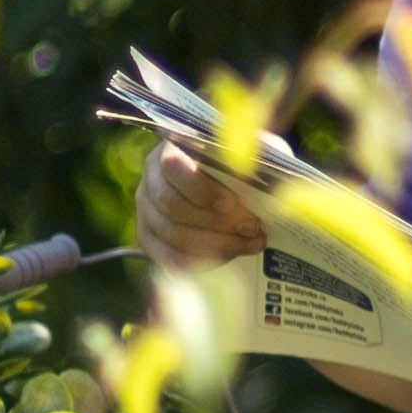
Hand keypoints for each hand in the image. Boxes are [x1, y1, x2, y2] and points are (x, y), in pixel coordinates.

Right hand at [135, 142, 262, 270]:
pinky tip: (231, 257)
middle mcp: (151, 180)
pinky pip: (170, 258)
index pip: (173, 167)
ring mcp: (146, 212)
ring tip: (251, 243)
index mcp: (170, 150)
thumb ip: (255, 157)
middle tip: (252, 227)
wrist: (232, 185)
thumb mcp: (251, 152)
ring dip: (217, 244)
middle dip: (215, 221)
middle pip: (172, 205)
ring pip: (173, 236)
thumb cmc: (241, 164)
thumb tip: (265, 173)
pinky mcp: (150, 240)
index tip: (232, 203)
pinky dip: (203, 263)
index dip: (201, 188)